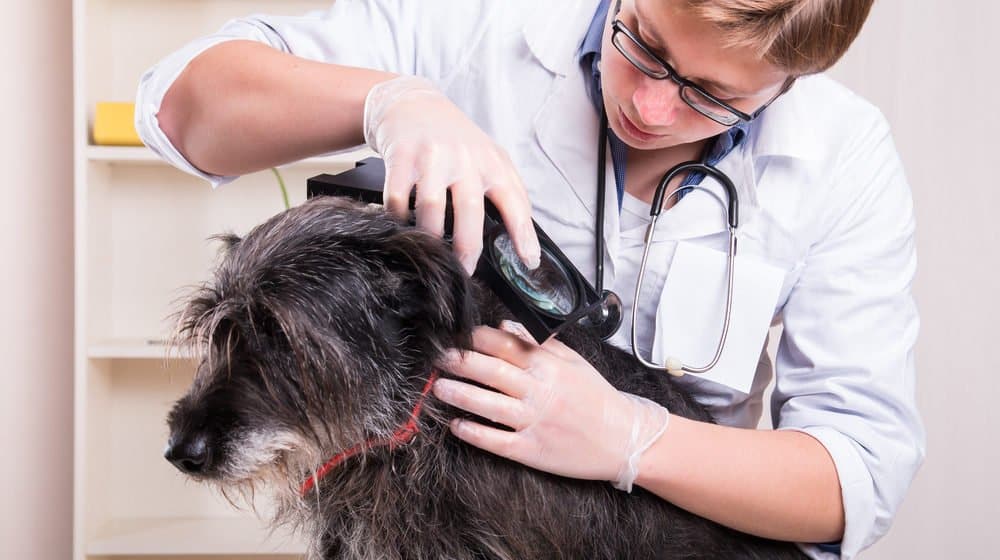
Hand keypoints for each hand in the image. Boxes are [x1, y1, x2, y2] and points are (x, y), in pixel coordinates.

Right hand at [363, 75, 540, 273]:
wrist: (412, 103)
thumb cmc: (454, 138)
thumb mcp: (489, 156)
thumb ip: (508, 189)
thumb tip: (525, 235)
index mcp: (491, 162)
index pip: (514, 201)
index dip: (523, 234)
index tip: (529, 261)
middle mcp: (463, 157)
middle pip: (469, 211)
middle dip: (467, 248)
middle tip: (464, 270)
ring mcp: (431, 156)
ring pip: (430, 208)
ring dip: (430, 237)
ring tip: (431, 251)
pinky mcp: (401, 156)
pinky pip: (398, 198)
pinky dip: (398, 217)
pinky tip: (402, 224)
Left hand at [432, 322, 670, 491]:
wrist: (624, 439)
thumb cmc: (596, 397)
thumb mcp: (573, 362)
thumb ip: (538, 342)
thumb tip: (503, 325)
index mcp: (549, 366)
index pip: (505, 345)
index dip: (477, 338)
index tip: (457, 334)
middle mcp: (540, 391)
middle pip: (492, 371)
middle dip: (461, 362)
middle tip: (437, 357)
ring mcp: (535, 421)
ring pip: (489, 405)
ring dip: (460, 394)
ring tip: (438, 388)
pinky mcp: (532, 450)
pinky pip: (497, 440)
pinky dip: (475, 433)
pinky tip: (457, 426)